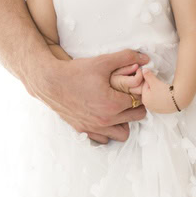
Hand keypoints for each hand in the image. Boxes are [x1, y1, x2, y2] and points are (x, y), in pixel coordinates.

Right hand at [33, 49, 148, 141]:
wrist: (50, 82)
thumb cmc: (76, 71)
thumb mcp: (103, 61)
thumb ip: (127, 57)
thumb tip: (146, 58)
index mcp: (112, 104)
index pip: (139, 102)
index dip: (139, 92)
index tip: (133, 86)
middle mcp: (105, 120)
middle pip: (136, 118)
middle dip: (136, 106)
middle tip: (129, 95)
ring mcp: (94, 127)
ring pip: (123, 133)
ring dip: (125, 121)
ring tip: (119, 107)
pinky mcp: (84, 130)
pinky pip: (105, 138)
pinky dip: (108, 130)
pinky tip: (105, 115)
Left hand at [139, 68, 177, 113]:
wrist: (178, 99)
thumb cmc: (164, 91)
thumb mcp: (154, 82)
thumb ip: (148, 76)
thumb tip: (143, 71)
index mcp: (144, 99)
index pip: (144, 86)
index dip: (150, 81)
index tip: (156, 79)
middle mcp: (148, 106)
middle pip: (149, 93)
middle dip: (153, 87)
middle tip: (160, 84)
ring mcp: (156, 109)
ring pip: (155, 97)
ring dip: (158, 92)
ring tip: (164, 89)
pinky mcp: (163, 111)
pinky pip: (160, 102)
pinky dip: (162, 98)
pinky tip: (167, 95)